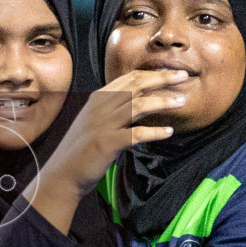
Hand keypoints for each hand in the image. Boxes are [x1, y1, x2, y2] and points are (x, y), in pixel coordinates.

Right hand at [22, 68, 187, 233]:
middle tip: (183, 76)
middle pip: (136, 85)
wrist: (62, 174)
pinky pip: (136, 134)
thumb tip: (142, 100)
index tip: (173, 72)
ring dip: (163, 102)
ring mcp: (103, 124)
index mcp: (98, 98)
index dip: (154, 73)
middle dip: (162, 78)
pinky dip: (154, 132)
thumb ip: (115, 108)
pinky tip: (168, 132)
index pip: (130, 77)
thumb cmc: (82, 149)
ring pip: (139, 105)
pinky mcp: (107, 143)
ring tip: (182, 102)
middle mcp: (100, 106)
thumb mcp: (95, 121)